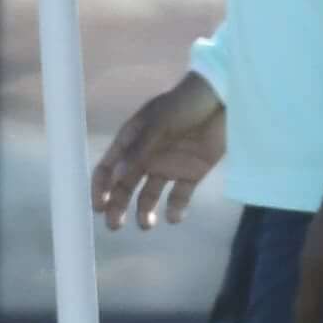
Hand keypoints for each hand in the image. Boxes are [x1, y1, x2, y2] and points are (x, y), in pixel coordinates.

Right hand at [92, 73, 227, 229]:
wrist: (224, 97)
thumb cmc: (186, 103)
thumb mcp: (159, 124)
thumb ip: (138, 150)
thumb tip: (114, 176)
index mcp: (132, 140)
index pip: (108, 167)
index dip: (100, 187)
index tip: (98, 206)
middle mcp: (146, 156)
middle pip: (125, 186)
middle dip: (117, 206)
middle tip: (114, 225)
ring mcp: (168, 166)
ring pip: (149, 196)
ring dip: (144, 212)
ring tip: (146, 224)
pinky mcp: (191, 173)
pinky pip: (179, 197)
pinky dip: (176, 210)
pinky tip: (175, 217)